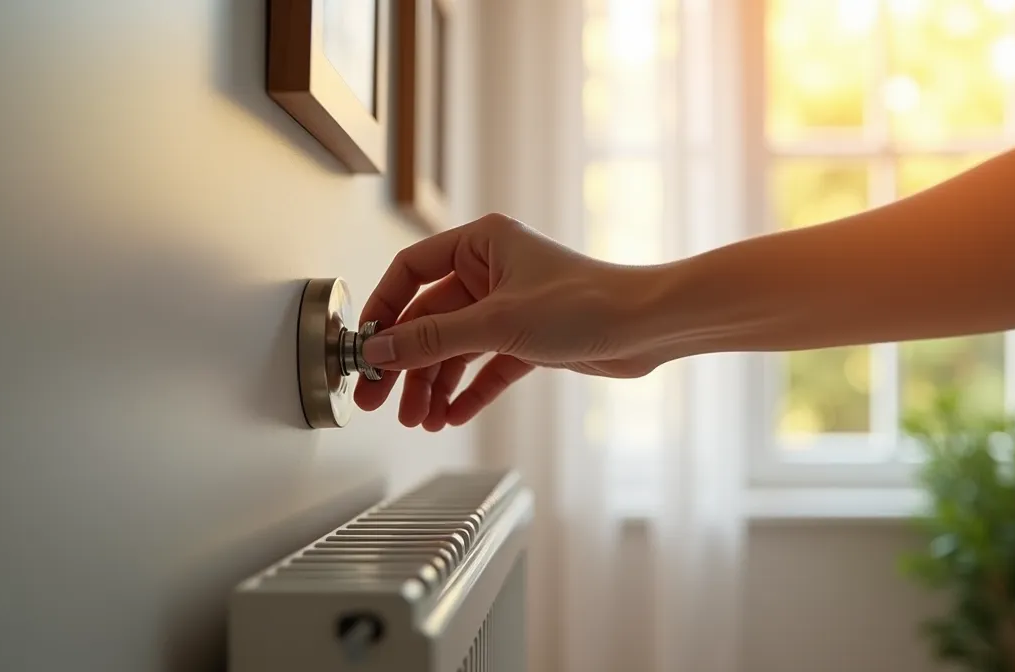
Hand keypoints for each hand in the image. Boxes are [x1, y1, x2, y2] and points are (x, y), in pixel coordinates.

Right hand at [353, 213, 667, 429]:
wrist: (649, 327)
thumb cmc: (587, 302)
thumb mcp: (495, 323)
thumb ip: (432, 340)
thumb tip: (381, 350)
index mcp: (480, 244)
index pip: (411, 271)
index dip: (383, 309)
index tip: (365, 346)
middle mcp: (492, 271)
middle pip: (429, 319)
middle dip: (406, 363)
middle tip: (380, 399)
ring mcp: (509, 307)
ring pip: (455, 349)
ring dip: (435, 386)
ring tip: (421, 420)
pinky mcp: (529, 339)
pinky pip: (484, 367)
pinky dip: (468, 392)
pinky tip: (452, 415)